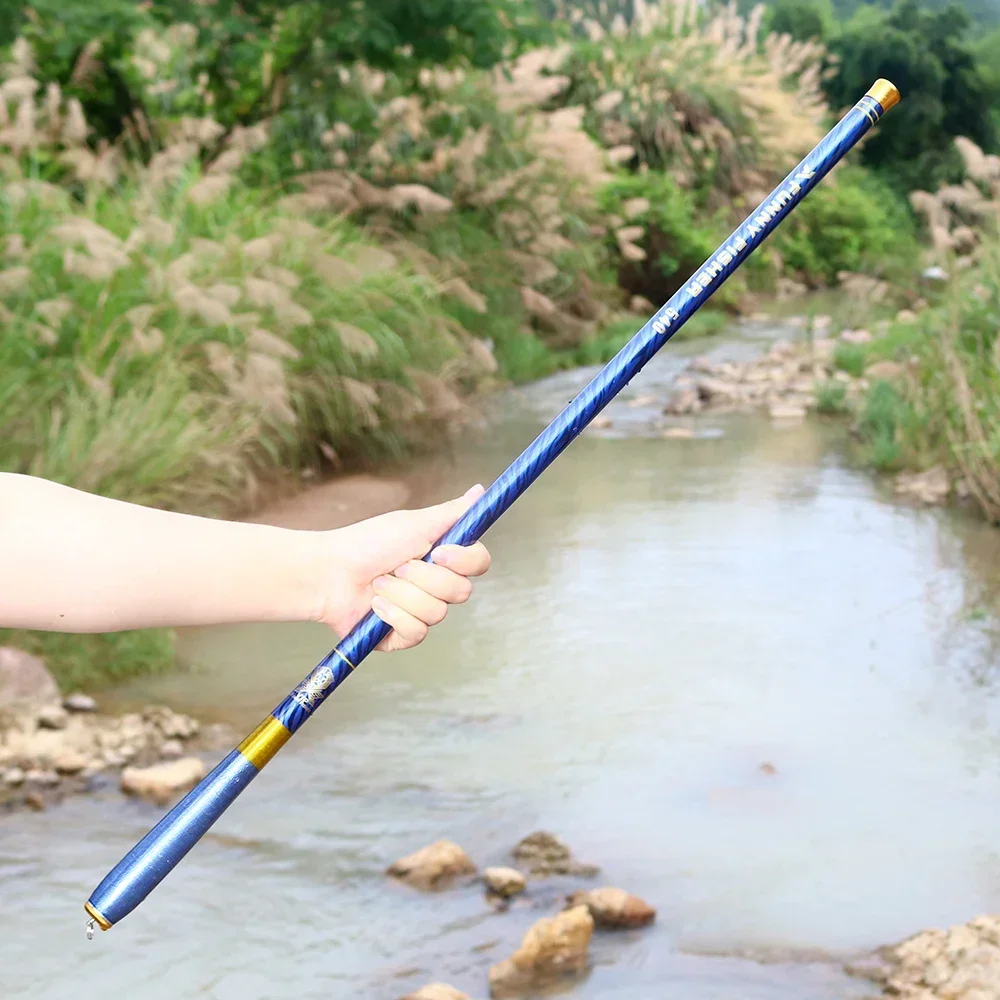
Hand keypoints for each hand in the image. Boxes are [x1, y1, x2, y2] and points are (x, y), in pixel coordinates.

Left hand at [318, 485, 490, 650]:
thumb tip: (480, 491)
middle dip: (424, 577)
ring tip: (379, 583)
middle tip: (398, 565)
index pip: (479, 563)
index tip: (438, 551)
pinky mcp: (403, 635)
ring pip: (437, 612)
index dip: (464, 561)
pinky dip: (393, 615)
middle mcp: (437, 586)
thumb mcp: (413, 523)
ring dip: (402, 594)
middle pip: (461, 591)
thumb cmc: (366, 544)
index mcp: (443, 559)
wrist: (329, 572)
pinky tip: (375, 606)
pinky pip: (416, 631)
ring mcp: (422, 612)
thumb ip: (452, 512)